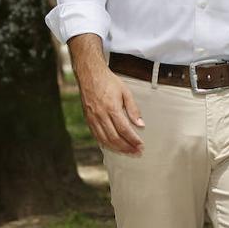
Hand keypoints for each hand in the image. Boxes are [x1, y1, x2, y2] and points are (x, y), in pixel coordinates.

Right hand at [69, 34, 144, 155]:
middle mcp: (101, 115)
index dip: (133, 140)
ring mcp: (93, 119)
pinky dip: (106, 144)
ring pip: (105, 140)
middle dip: (127, 147)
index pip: (124, 129)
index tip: (141, 146)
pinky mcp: (88, 120)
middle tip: (136, 152)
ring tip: (127, 152)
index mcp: (111, 108)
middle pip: (115, 138)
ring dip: (117, 149)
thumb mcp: (125, 92)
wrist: (90, 75)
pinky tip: (113, 147)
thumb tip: (140, 124)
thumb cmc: (108, 82)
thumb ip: (133, 109)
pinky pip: (97, 136)